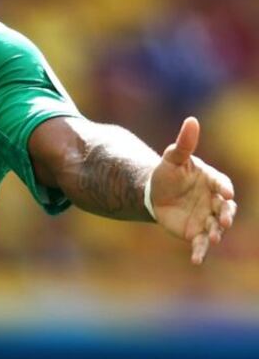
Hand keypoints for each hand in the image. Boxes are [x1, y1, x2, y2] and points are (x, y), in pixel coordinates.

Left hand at [150, 117, 236, 264]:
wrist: (155, 192)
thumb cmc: (168, 172)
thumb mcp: (173, 157)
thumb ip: (184, 143)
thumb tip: (192, 120)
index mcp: (212, 181)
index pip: (223, 185)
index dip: (224, 188)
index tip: (225, 193)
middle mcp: (214, 201)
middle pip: (225, 209)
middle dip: (227, 214)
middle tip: (226, 218)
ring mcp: (207, 218)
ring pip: (216, 227)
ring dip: (216, 233)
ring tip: (214, 238)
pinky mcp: (196, 232)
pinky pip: (201, 244)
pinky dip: (200, 252)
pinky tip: (196, 261)